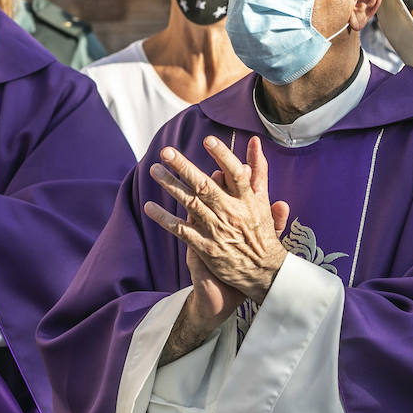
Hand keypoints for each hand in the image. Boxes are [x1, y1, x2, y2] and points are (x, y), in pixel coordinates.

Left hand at [144, 135, 288, 305]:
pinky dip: (165, 218)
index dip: (223, 156)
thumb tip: (253, 141)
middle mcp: (232, 213)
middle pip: (205, 187)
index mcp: (247, 200)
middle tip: (167, 152)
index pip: (235, 174)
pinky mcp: (206, 248)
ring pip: (191, 204)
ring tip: (154, 170)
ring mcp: (217, 231)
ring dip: (171, 186)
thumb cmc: (262, 231)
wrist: (263, 272)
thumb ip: (258, 169)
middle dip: (184, 168)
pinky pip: (182, 230)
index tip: (208, 140)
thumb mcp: (263, 199)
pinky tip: (149, 207)